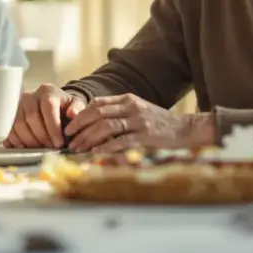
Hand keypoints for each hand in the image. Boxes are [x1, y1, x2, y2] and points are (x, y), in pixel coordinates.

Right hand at [5, 84, 86, 148]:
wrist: (54, 105)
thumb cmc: (65, 107)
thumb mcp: (76, 104)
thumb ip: (77, 108)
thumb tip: (73, 114)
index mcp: (47, 91)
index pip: (48, 107)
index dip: (53, 127)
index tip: (59, 142)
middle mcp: (30, 96)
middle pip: (31, 118)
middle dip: (42, 136)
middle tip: (51, 147)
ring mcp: (18, 106)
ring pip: (18, 125)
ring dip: (30, 140)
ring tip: (41, 148)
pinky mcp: (11, 116)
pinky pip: (10, 129)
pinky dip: (16, 141)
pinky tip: (26, 147)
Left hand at [65, 93, 194, 152]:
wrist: (184, 130)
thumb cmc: (157, 123)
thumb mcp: (137, 111)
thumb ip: (117, 112)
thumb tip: (91, 122)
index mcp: (128, 99)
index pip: (98, 103)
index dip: (81, 115)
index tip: (69, 127)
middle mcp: (132, 107)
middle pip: (98, 114)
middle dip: (80, 127)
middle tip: (68, 140)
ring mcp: (139, 121)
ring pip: (107, 126)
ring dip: (88, 138)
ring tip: (77, 149)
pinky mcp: (146, 136)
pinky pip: (121, 141)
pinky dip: (106, 147)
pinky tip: (95, 153)